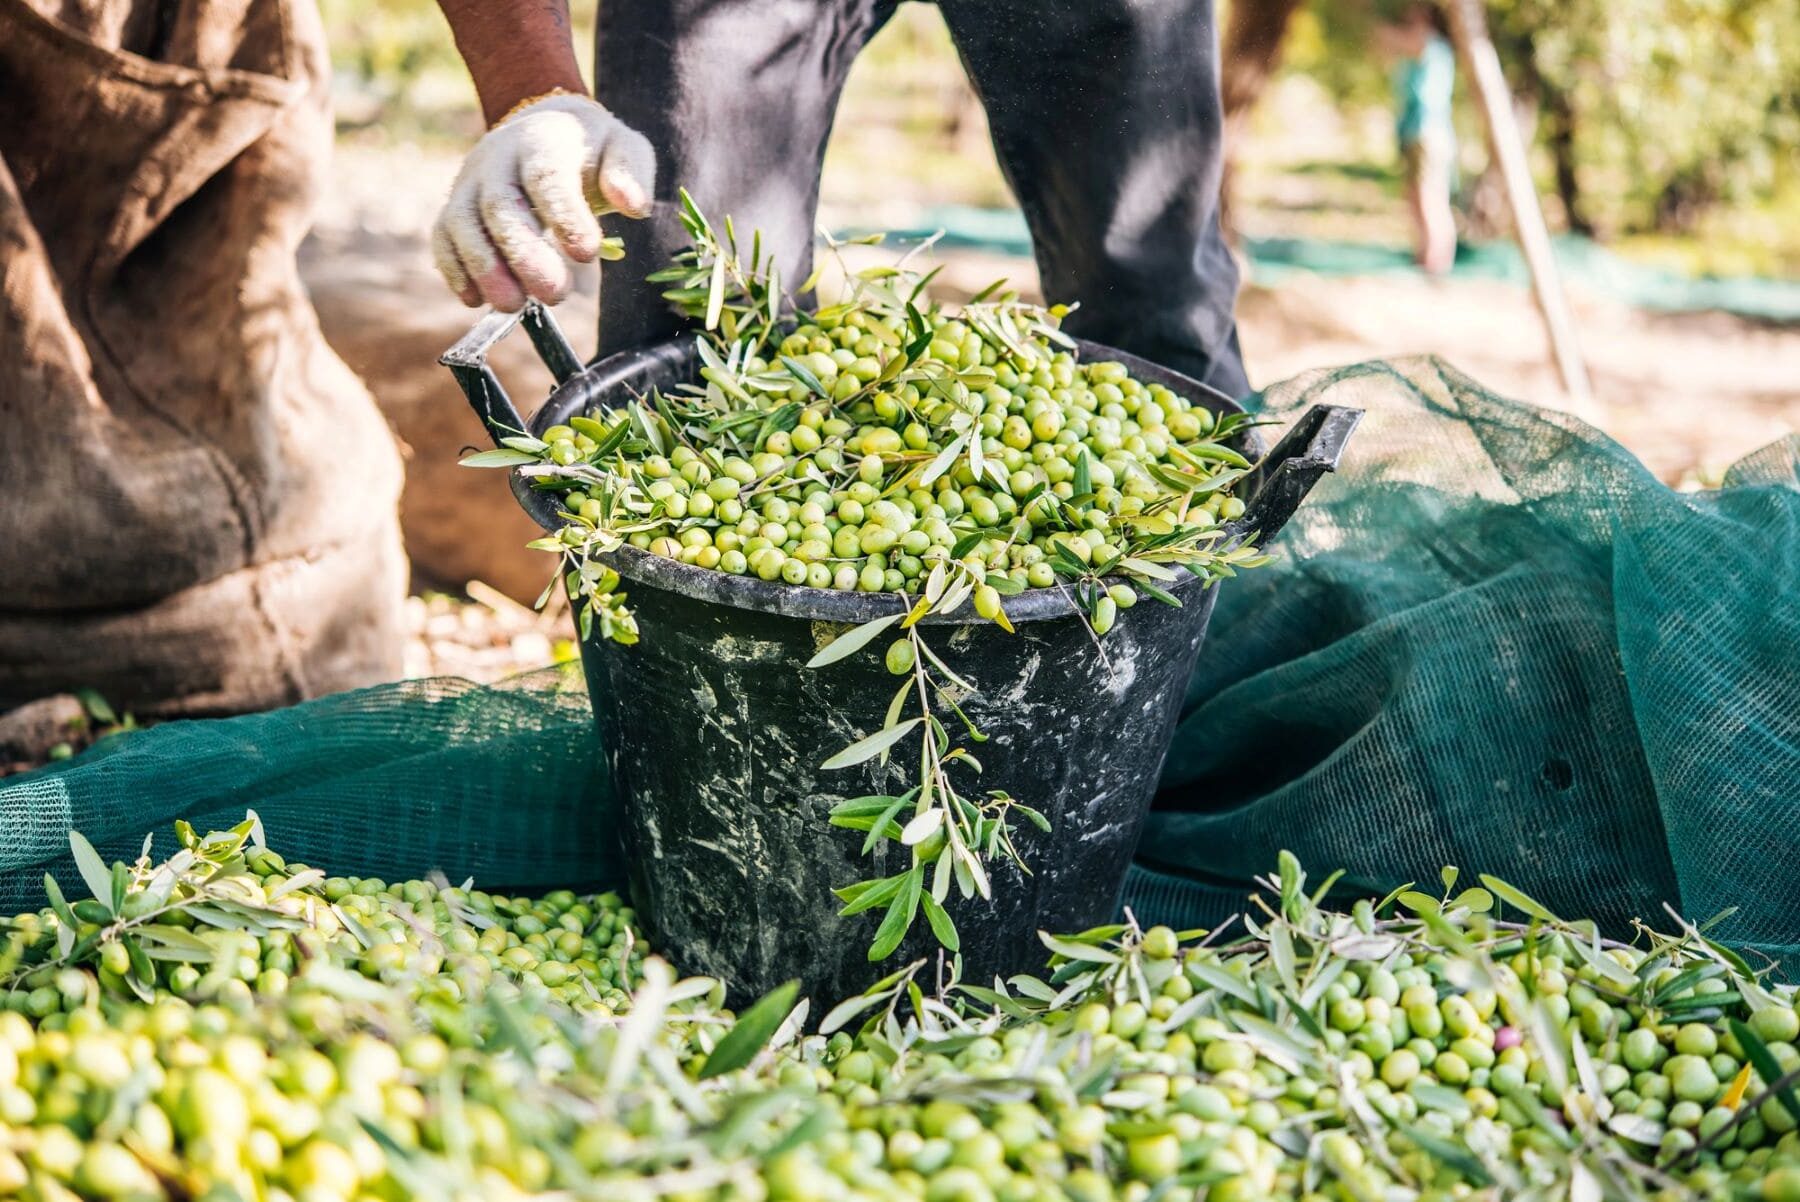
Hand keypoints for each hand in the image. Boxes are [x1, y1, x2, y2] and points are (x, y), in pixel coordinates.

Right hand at [432, 93, 655, 310]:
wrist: (543, 126)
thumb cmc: (591, 149)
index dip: (563, 214)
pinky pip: (443, 235)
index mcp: (543, 140)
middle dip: (523, 253)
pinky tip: (474, 299)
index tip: (586, 253)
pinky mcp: (455, 205)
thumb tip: (634, 205)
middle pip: (500, 205)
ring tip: (512, 306)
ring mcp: (471, 182)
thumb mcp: (622, 148)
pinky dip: (453, 268)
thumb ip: (629, 172)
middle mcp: (498, 158)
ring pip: (462, 222)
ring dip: (484, 268)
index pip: (546, 176)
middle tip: (555, 295)